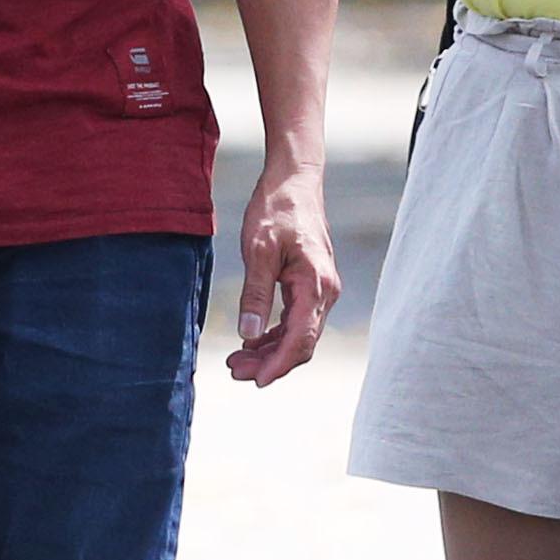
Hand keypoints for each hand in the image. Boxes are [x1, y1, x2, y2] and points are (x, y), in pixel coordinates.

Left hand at [222, 168, 342, 384]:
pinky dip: (276, 334)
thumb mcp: (259, 250)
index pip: (301, 340)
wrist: (294, 179)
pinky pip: (298, 319)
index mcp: (316, 285)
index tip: (254, 381)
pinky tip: (253, 339)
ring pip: (300, 334)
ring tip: (237, 359)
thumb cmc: (278, 208)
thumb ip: (256, 294)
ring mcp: (322, 287)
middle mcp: (326, 290)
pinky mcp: (312, 283)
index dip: (278, 365)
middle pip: (302, 343)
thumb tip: (248, 335)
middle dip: (269, 362)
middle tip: (233, 370)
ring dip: (270, 350)